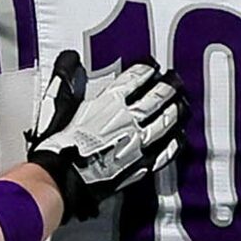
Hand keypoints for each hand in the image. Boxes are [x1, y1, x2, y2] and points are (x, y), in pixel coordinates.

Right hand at [24, 50, 184, 219]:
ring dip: (177, 111)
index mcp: (110, 102)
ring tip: (183, 104)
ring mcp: (138, 144)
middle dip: (169, 86)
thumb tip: (70, 60)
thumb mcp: (57, 105)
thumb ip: (66, 80)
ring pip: (166, 122)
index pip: (136, 78)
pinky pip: (165, 151)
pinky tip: (179, 137)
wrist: (60, 180)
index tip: (151, 66)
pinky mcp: (139, 166)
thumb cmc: (58, 148)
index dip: (146, 69)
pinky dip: (174, 142)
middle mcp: (129, 120)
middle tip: (175, 80)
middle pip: (158, 97)